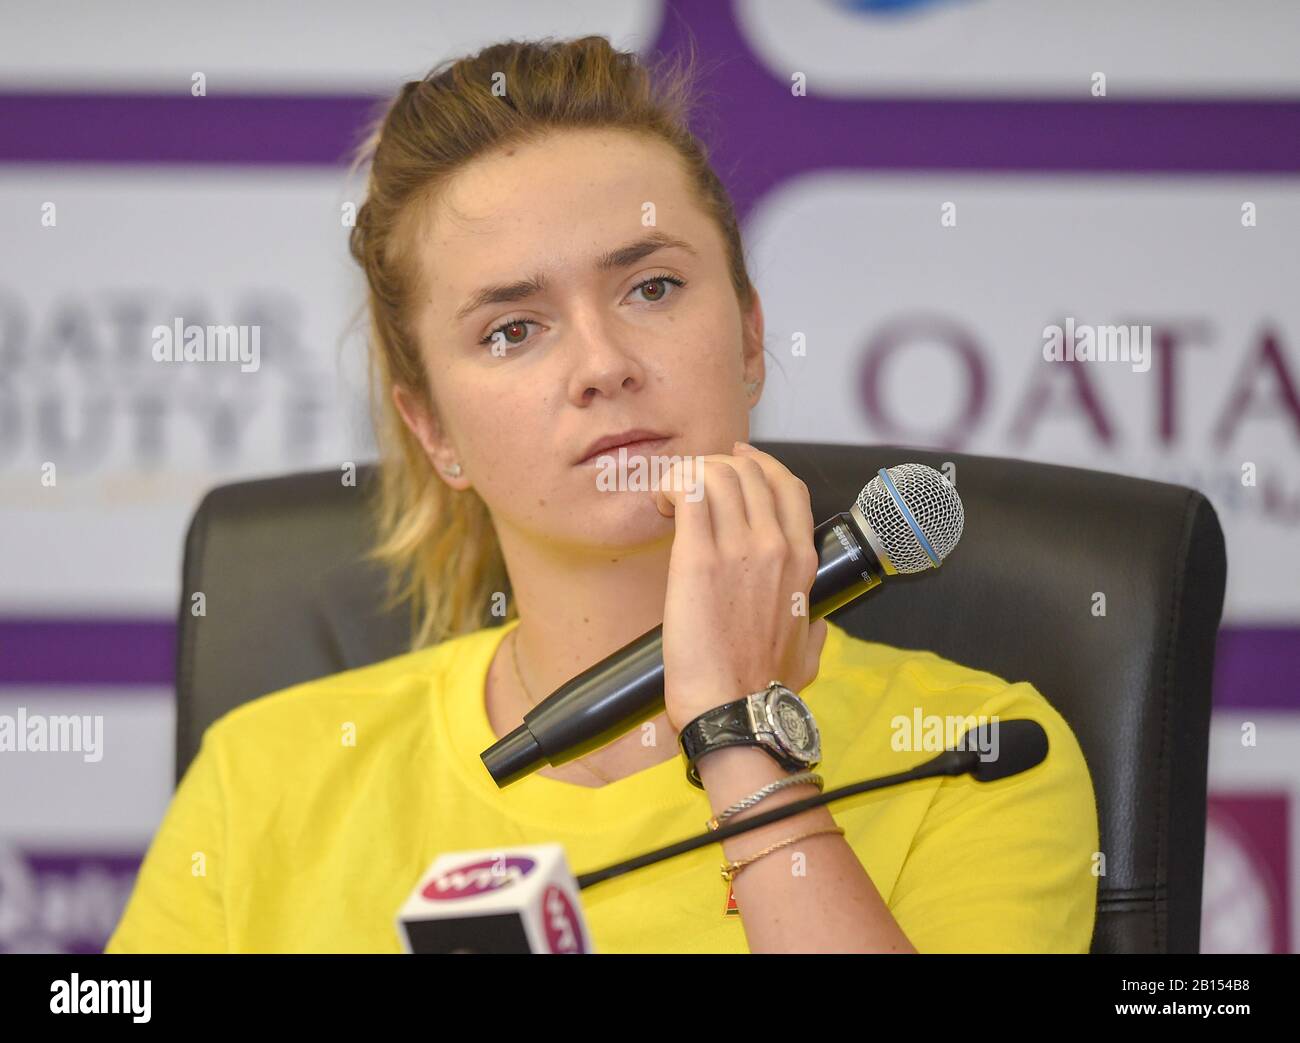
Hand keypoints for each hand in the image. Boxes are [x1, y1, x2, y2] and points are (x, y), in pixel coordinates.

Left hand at [652, 441, 828, 733]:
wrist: (737, 711)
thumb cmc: (767, 691)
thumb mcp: (812, 653)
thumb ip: (816, 627)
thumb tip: (817, 623)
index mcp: (803, 562)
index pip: (787, 485)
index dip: (758, 463)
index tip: (734, 461)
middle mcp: (775, 546)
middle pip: (747, 470)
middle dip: (713, 467)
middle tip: (688, 489)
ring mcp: (739, 549)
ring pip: (716, 472)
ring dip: (687, 476)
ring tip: (668, 502)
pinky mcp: (698, 559)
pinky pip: (687, 491)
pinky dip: (669, 487)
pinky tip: (659, 507)